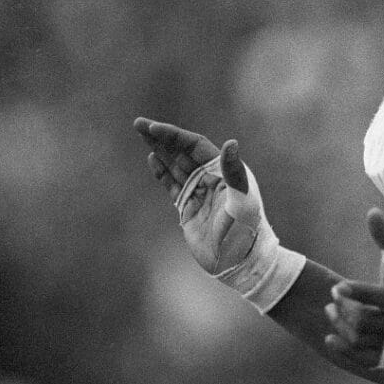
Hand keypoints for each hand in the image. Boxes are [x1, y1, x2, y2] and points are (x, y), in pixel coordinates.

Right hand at [133, 117, 255, 273]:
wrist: (239, 260)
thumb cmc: (245, 229)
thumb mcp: (242, 200)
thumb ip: (235, 172)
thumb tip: (231, 142)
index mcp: (224, 170)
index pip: (195, 145)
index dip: (174, 135)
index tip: (153, 128)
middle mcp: (211, 177)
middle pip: (182, 151)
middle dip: (162, 137)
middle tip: (138, 123)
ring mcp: (198, 192)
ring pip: (175, 165)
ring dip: (159, 150)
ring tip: (141, 133)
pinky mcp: (188, 208)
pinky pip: (172, 185)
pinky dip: (162, 172)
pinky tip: (152, 159)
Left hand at [324, 210, 383, 369]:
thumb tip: (371, 211)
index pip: (379, 297)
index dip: (357, 292)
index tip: (337, 287)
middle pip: (363, 319)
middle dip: (344, 308)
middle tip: (334, 298)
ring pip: (359, 338)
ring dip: (340, 325)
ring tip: (332, 310)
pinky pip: (360, 358)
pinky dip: (343, 349)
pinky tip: (331, 335)